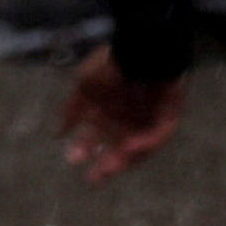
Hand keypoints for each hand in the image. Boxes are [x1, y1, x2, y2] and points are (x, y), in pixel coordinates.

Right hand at [59, 49, 187, 184]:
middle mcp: (126, 118)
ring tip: (113, 166)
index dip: (83, 148)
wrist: (142, 48)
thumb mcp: (84, 84)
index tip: (73, 159)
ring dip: (126, 158)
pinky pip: (160, 133)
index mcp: (105, 111)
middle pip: (116, 147)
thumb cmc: (111, 63)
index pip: (93, 136)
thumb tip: (56, 133)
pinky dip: (148, 142)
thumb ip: (72, 109)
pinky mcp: (169, 115)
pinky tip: (133, 146)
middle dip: (106, 164)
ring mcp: (148, 118)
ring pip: (138, 145)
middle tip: (95, 178)